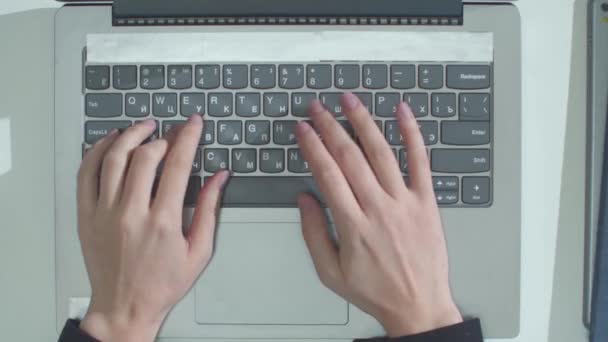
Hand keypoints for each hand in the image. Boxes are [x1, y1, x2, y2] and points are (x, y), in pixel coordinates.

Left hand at [76, 116, 228, 341]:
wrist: (124, 307)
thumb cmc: (163, 283)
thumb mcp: (199, 251)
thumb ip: (209, 210)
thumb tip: (219, 177)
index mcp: (163, 222)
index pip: (177, 165)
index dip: (187, 138)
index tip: (193, 124)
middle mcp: (131, 213)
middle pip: (145, 157)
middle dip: (163, 135)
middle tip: (173, 130)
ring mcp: (104, 213)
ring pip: (113, 159)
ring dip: (130, 136)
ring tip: (144, 127)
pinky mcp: (86, 216)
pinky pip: (86, 174)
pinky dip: (97, 151)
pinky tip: (110, 141)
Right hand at [296, 93, 461, 336]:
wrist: (418, 306)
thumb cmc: (374, 291)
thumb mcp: (330, 272)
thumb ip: (314, 233)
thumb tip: (305, 198)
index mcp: (353, 225)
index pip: (327, 174)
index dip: (312, 146)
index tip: (302, 128)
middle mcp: (378, 208)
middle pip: (350, 157)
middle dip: (330, 127)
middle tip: (317, 107)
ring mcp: (405, 202)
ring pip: (381, 153)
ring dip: (363, 122)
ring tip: (348, 100)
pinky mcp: (426, 202)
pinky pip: (420, 162)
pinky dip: (412, 134)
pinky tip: (402, 112)